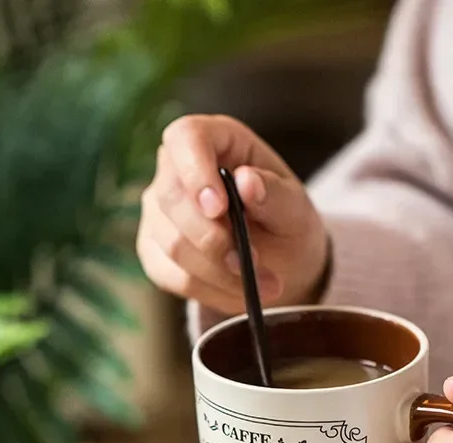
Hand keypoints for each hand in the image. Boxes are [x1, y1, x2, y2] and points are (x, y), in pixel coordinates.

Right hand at [136, 114, 328, 313]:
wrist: (282, 263)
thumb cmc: (288, 223)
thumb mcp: (297, 209)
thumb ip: (276, 195)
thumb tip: (247, 182)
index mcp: (216, 140)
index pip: (185, 138)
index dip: (195, 171)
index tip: (218, 207)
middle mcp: (177, 170)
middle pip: (172, 198)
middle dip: (214, 239)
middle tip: (253, 263)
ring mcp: (160, 213)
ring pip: (173, 244)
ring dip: (219, 272)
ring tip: (262, 285)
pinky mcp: (155, 252)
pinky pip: (173, 277)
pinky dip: (211, 291)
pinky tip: (241, 295)